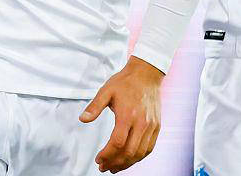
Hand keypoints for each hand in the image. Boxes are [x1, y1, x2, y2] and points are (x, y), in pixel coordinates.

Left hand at [79, 56, 163, 172]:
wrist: (147, 73)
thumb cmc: (126, 82)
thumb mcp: (106, 91)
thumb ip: (94, 107)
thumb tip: (83, 119)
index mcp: (127, 114)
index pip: (117, 142)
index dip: (107, 155)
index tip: (98, 159)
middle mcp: (141, 122)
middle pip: (129, 151)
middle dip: (115, 163)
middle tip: (104, 167)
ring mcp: (151, 125)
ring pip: (140, 153)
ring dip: (127, 164)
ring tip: (115, 167)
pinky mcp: (157, 126)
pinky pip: (149, 148)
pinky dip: (139, 157)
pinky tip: (129, 159)